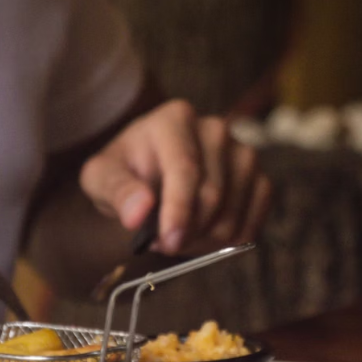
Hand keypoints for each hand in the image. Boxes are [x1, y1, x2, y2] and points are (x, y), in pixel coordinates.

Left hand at [79, 99, 270, 254]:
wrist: (150, 172)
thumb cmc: (125, 172)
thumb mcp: (102, 177)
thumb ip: (116, 190)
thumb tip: (138, 213)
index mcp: (175, 119)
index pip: (185, 169)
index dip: (178, 211)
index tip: (168, 242)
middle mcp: (216, 130)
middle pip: (212, 196)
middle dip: (186, 232)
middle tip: (162, 243)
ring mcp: (243, 153)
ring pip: (233, 214)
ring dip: (204, 240)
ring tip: (178, 235)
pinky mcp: (260, 179)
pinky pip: (253, 223)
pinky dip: (228, 242)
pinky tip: (204, 236)